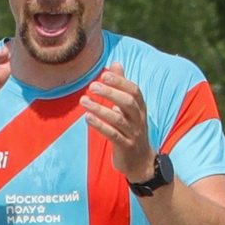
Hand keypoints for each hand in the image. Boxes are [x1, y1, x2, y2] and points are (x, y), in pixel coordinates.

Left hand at [81, 64, 158, 182]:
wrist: (141, 162)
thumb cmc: (131, 130)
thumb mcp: (129, 108)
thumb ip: (122, 86)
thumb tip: (115, 63)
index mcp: (140, 108)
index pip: (134, 91)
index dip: (120, 82)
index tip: (104, 74)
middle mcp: (139, 119)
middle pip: (128, 102)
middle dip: (111, 93)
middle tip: (92, 86)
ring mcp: (133, 134)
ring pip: (118, 119)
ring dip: (100, 108)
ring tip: (84, 101)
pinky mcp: (125, 147)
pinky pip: (113, 135)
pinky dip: (100, 125)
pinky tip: (87, 118)